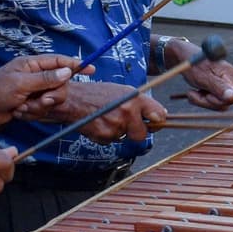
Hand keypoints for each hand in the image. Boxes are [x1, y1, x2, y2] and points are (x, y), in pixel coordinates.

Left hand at [0, 54, 82, 127]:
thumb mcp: (21, 83)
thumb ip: (46, 78)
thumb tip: (67, 71)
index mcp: (31, 64)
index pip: (59, 61)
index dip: (76, 64)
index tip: (91, 69)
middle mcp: (33, 76)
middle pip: (58, 84)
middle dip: (51, 96)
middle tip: (42, 101)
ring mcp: (31, 90)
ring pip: (50, 99)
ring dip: (38, 106)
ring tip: (22, 107)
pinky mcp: (28, 103)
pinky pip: (41, 109)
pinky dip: (32, 112)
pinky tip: (19, 112)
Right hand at [41, 77, 167, 144]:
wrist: (72, 100)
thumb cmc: (98, 93)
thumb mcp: (123, 91)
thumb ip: (141, 103)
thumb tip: (159, 115)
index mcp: (135, 99)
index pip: (159, 116)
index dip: (158, 121)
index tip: (155, 121)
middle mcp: (128, 112)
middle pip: (143, 134)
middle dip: (137, 131)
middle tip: (128, 123)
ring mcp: (116, 126)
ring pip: (126, 137)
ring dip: (120, 131)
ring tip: (109, 117)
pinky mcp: (105, 136)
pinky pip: (113, 140)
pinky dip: (108, 134)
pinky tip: (101, 123)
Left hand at [166, 37, 232, 109]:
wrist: (185, 58)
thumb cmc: (193, 65)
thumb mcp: (203, 77)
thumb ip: (219, 87)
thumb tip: (232, 96)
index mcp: (230, 75)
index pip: (232, 98)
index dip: (217, 101)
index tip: (205, 94)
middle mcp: (231, 80)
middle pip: (225, 103)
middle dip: (206, 101)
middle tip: (191, 93)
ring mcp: (225, 84)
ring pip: (218, 104)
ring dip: (202, 100)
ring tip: (191, 92)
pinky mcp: (218, 88)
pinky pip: (213, 101)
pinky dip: (202, 99)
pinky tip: (194, 92)